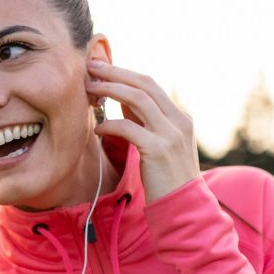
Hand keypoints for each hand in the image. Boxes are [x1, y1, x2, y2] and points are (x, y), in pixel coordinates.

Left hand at [86, 61, 199, 202]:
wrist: (183, 207)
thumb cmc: (166, 178)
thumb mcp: (159, 144)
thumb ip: (144, 121)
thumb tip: (119, 99)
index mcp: (180, 117)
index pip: (150, 85)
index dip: (124, 73)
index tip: (102, 68)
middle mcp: (179, 121)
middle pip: (144, 84)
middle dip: (116, 72)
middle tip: (91, 66)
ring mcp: (171, 134)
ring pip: (138, 98)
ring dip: (111, 89)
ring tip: (90, 88)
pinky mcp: (158, 150)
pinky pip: (128, 128)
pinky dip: (110, 124)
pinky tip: (97, 128)